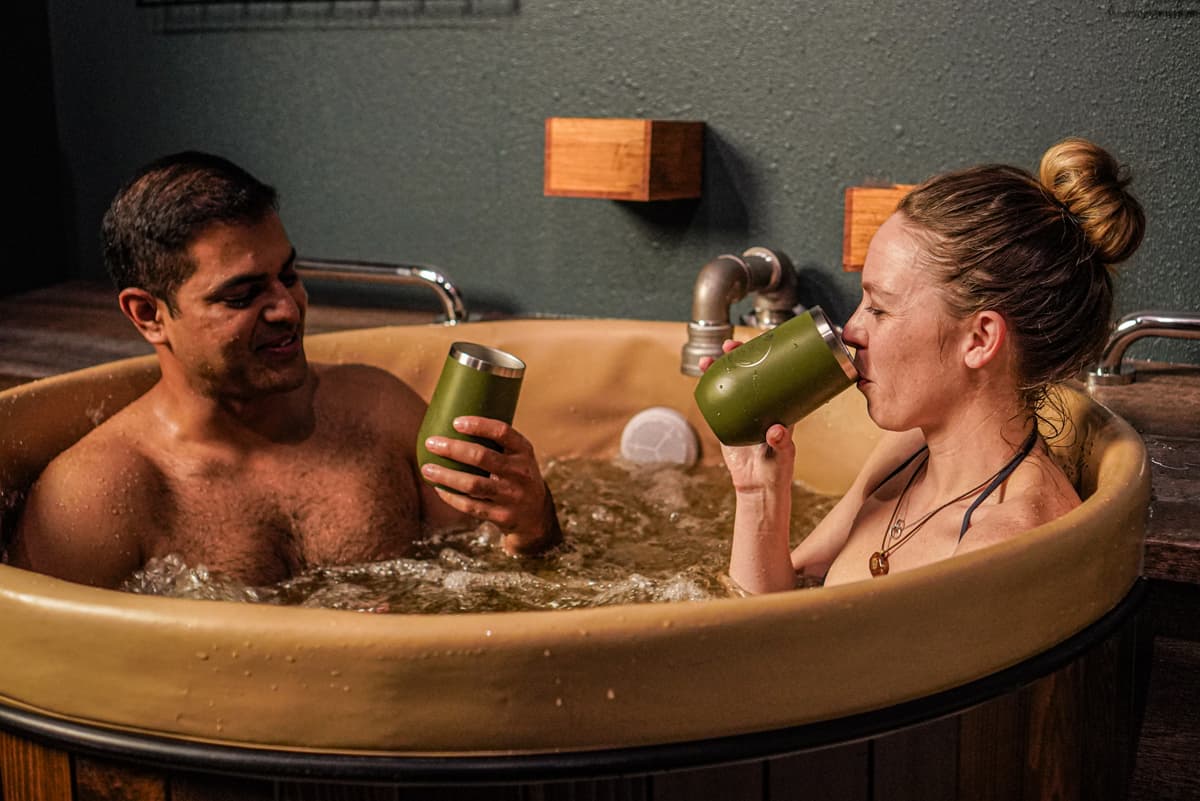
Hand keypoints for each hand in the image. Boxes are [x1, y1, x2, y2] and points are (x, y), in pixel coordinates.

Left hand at [420, 416, 560, 554]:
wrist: (535, 515)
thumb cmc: (516, 476)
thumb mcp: (517, 457)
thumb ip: (495, 444)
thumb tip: (452, 425)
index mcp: (524, 451)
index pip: (503, 432)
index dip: (479, 425)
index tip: (456, 422)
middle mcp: (521, 472)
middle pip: (483, 457)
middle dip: (453, 449)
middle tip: (431, 443)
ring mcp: (512, 496)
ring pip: (473, 485)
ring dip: (446, 476)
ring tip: (426, 468)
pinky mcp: (502, 516)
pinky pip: (471, 507)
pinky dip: (451, 497)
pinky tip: (438, 488)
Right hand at [701, 339, 794, 492]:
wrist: (757, 486)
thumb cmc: (778, 468)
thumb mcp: (784, 454)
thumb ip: (781, 442)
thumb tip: (775, 429)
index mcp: (779, 405)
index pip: (773, 372)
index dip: (764, 355)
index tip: (756, 344)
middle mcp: (761, 404)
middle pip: (747, 372)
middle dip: (736, 356)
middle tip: (728, 346)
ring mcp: (742, 412)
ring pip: (729, 384)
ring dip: (718, 369)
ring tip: (707, 360)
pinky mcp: (727, 422)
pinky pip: (717, 402)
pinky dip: (708, 390)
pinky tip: (701, 380)